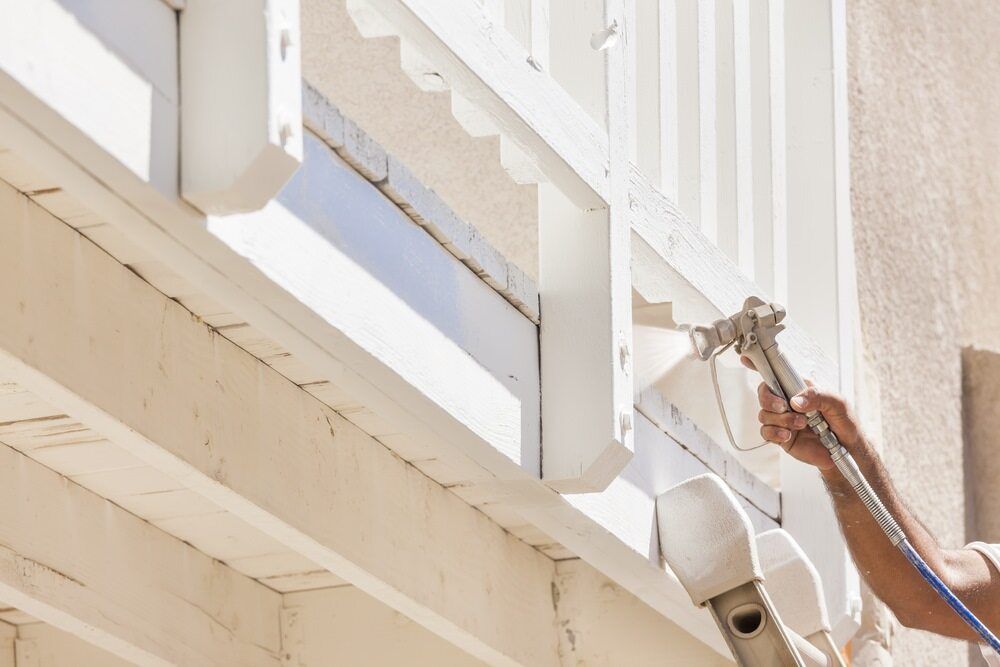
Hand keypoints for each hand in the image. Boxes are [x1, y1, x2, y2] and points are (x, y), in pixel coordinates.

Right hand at [743, 358, 865, 471]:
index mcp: (799, 387)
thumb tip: (795, 401)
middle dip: (769, 399)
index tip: (746, 359)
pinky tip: (787, 435)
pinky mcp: (781, 436)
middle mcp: (787, 401)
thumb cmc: (844, 422)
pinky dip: (775, 433)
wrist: (847, 449)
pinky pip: (766, 432)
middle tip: (784, 407)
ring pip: (764, 414)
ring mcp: (783, 418)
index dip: (760, 365)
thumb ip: (817, 397)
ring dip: (780, 419)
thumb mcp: (837, 403)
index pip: (777, 373)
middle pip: (764, 393)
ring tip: (801, 425)